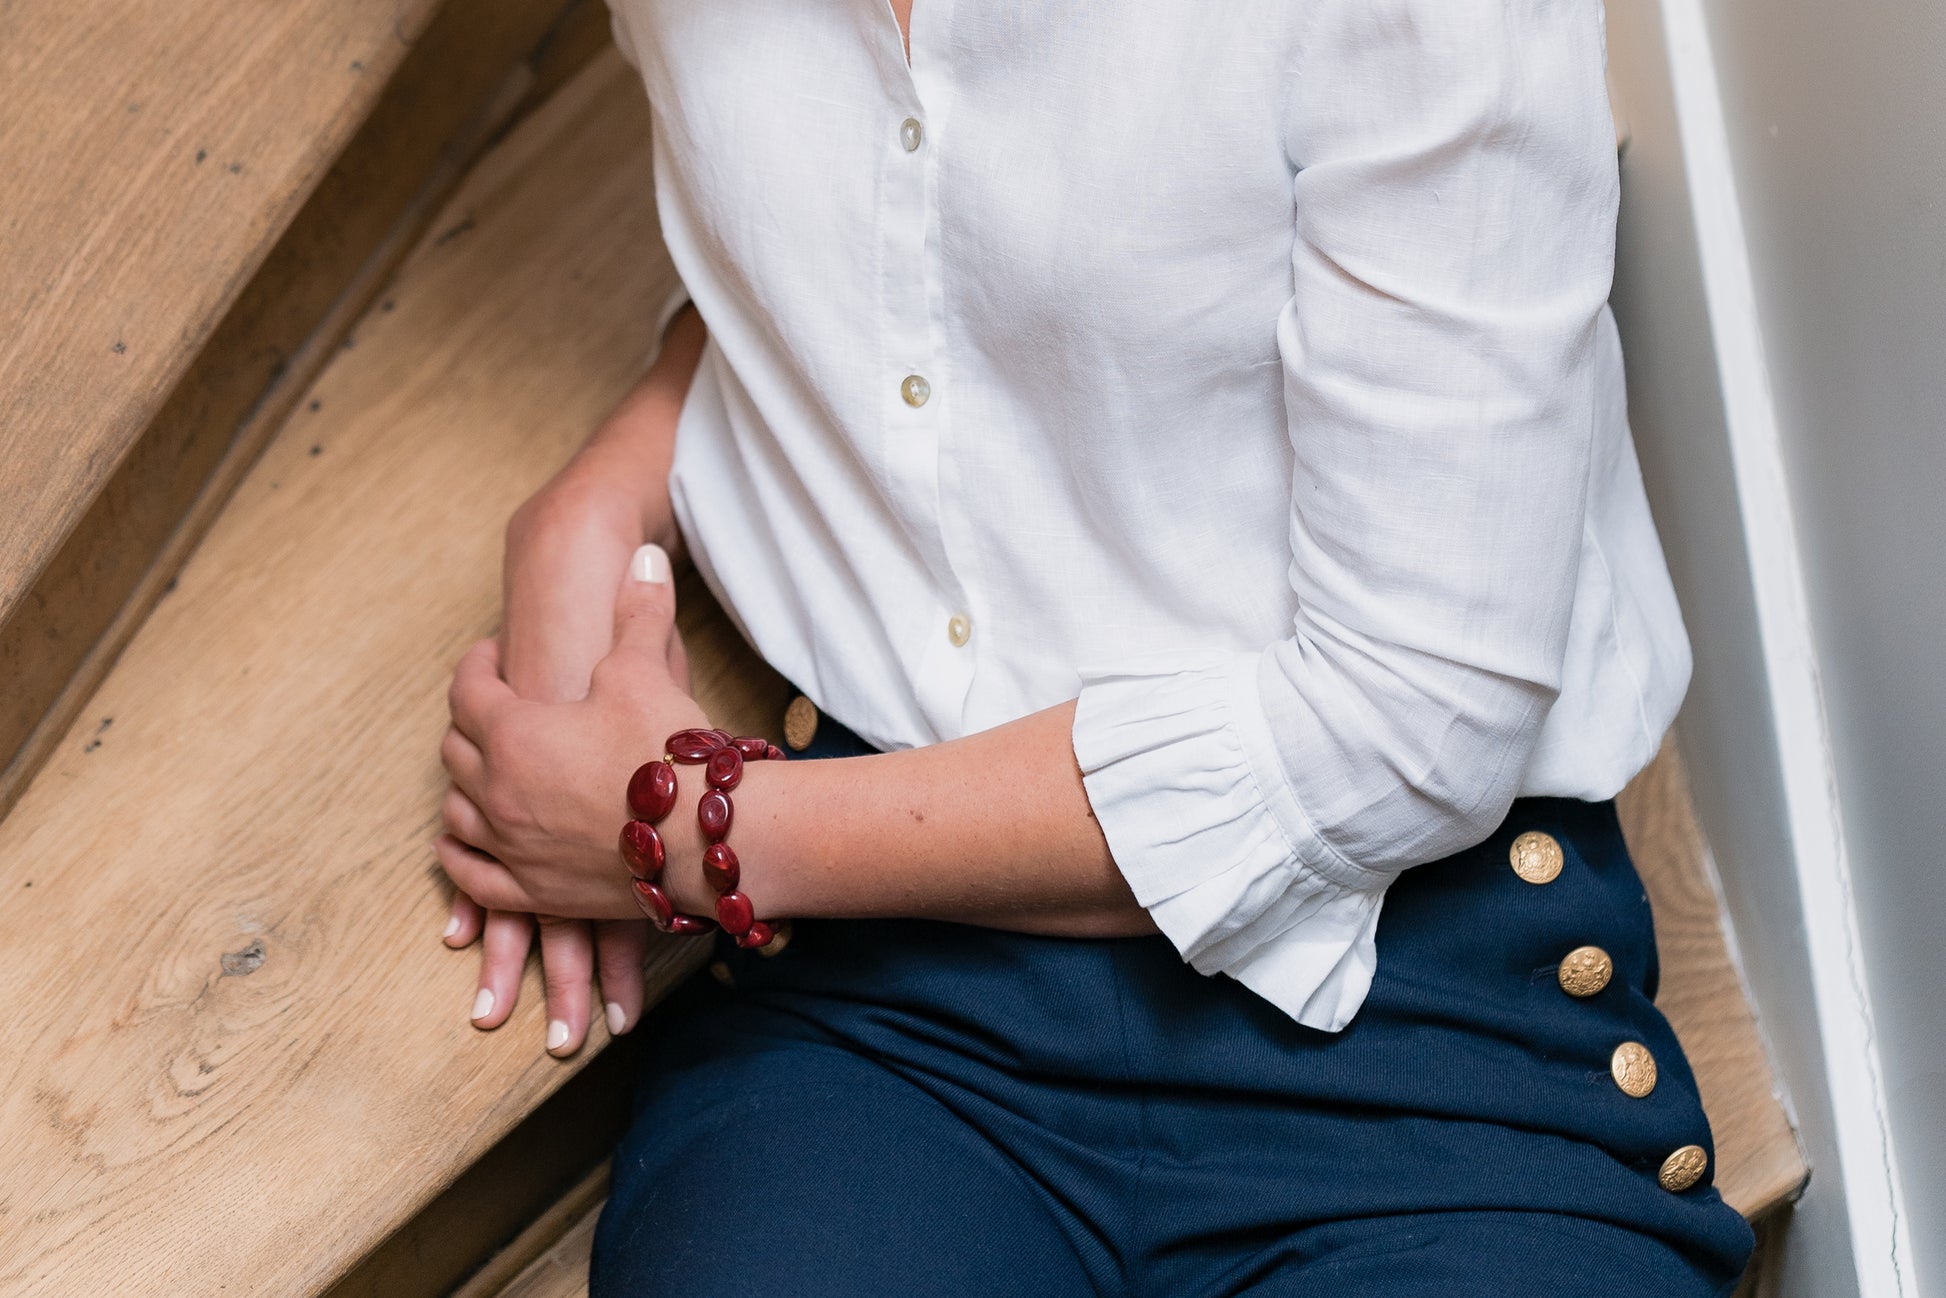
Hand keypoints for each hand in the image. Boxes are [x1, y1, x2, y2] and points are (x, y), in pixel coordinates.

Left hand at [438, 546, 708, 922]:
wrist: (704, 839)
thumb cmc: (669, 752)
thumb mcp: (647, 670)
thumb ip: (638, 612)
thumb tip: (644, 556)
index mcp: (512, 733)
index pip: (467, 689)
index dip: (477, 665)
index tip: (491, 655)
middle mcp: (497, 792)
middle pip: (456, 749)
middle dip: (470, 721)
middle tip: (494, 707)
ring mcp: (511, 848)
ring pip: (456, 812)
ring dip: (463, 785)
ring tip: (484, 769)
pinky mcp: (533, 893)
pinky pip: (472, 876)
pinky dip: (457, 857)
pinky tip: (458, 842)